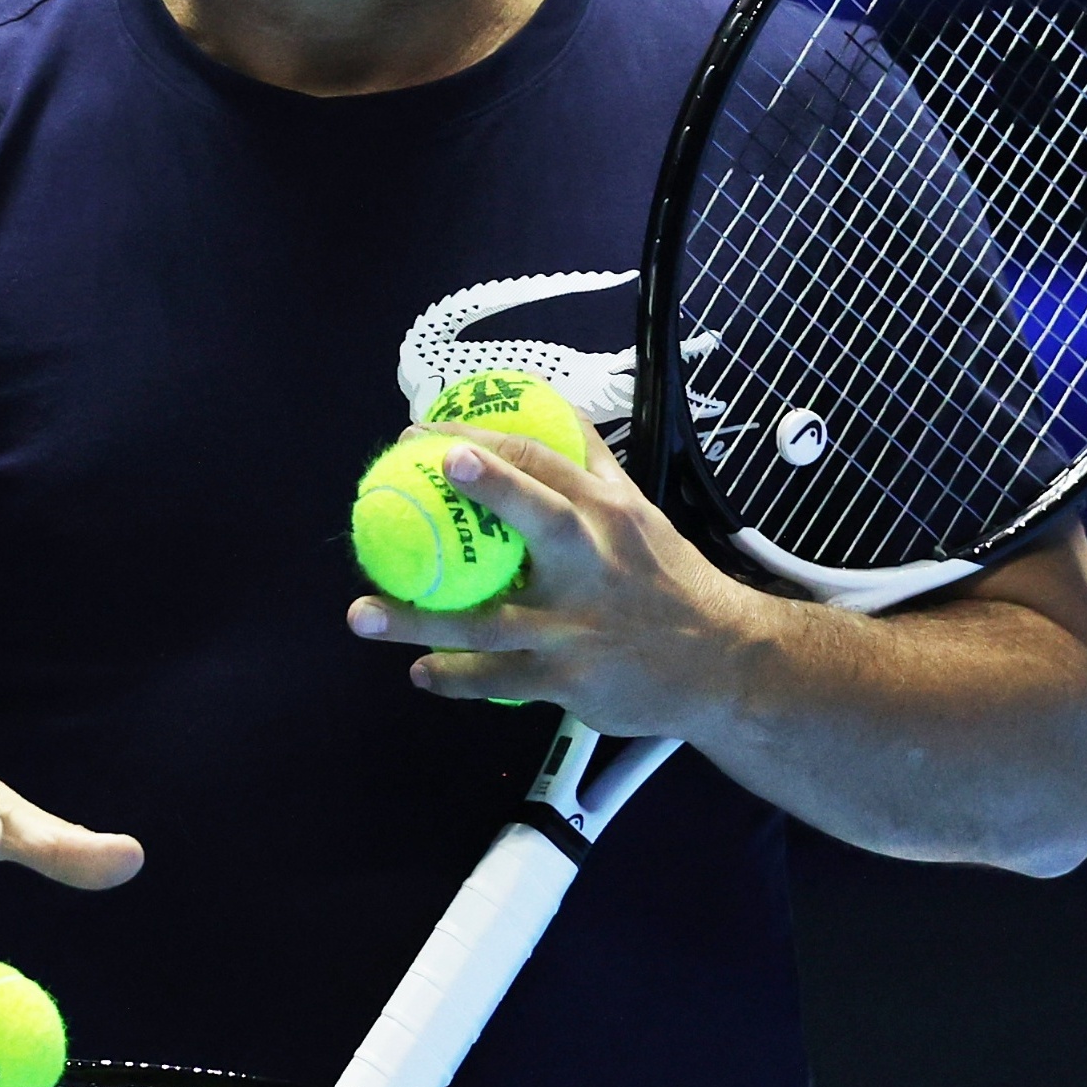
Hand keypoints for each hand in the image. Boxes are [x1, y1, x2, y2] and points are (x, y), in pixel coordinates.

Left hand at [344, 426, 766, 738]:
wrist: (725, 666)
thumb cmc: (669, 581)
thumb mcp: (641, 514)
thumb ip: (593, 464)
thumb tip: (554, 408)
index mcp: (606, 513)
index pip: (543, 459)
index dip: (481, 439)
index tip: (421, 432)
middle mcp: (594, 561)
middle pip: (538, 516)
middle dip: (486, 487)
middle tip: (414, 467)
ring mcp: (578, 624)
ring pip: (489, 620)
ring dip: (419, 620)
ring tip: (361, 613)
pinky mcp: (570, 678)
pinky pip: (498, 678)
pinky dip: (454, 677)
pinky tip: (418, 672)